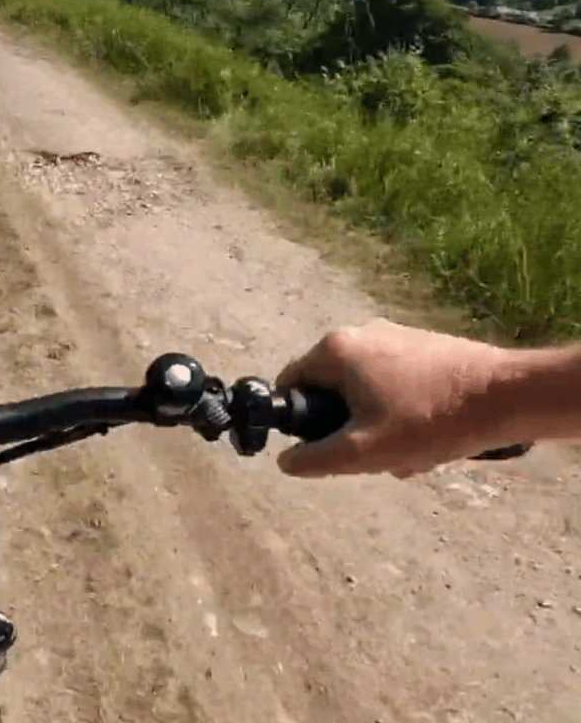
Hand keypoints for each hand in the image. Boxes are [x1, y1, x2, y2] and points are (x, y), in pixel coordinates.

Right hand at [274, 318, 503, 478]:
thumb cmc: (431, 422)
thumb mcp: (364, 451)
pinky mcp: (423, 344)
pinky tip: (427, 433)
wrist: (509, 396)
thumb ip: (316, 459)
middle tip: (374, 453)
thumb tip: (285, 462)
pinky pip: (392, 380)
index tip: (329, 446)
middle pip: (330, 389)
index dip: (301, 422)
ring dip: (376, 423)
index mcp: (334, 349)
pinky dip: (400, 409)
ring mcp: (394, 334)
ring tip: (408, 450)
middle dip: (347, 426)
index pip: (291, 386)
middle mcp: (359, 332)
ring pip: (364, 389)